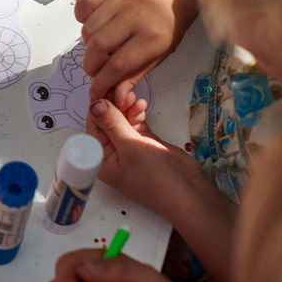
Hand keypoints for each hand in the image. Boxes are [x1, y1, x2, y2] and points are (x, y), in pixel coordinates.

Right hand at [77, 0, 189, 101]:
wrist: (167, 1)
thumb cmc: (163, 31)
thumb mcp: (156, 58)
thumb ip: (133, 77)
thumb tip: (116, 97)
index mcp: (152, 37)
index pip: (119, 64)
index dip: (103, 81)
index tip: (96, 90)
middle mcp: (135, 17)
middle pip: (99, 46)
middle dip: (92, 65)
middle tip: (95, 70)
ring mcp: (119, 2)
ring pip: (88, 29)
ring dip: (88, 45)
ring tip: (99, 48)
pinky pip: (84, 4)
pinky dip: (81, 17)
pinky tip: (93, 25)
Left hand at [86, 98, 201, 212]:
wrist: (188, 193)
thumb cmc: (156, 177)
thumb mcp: (130, 147)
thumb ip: (112, 123)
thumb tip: (95, 104)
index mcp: (101, 158)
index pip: (93, 127)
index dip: (97, 107)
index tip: (103, 88)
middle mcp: (112, 152)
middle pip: (107, 122)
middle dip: (113, 105)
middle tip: (122, 90)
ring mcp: (129, 147)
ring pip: (122, 120)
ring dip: (126, 107)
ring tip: (134, 98)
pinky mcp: (145, 142)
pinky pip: (135, 123)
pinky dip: (137, 113)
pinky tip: (141, 105)